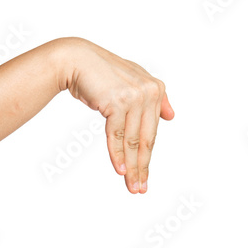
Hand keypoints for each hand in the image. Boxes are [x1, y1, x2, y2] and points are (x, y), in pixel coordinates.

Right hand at [54, 38, 174, 193]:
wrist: (76, 59)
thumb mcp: (132, 81)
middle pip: (145, 139)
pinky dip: (117, 154)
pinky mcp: (117, 102)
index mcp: (156, 89)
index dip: (147, 157)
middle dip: (142, 166)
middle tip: (140, 187)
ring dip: (131, 166)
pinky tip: (119, 170)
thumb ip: (154, 97)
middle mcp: (149, 92)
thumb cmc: (101, 73)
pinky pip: (117, 135)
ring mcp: (134, 97)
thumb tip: (171, 117)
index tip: (144, 176)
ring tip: (131, 185)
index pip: (151, 132)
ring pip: (132, 140)